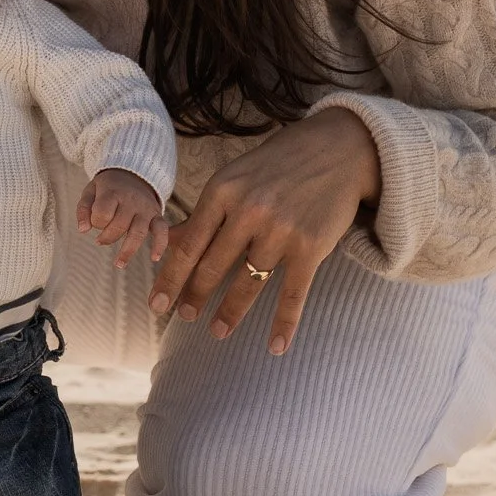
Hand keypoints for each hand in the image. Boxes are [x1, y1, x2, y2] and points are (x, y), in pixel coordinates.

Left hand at [76, 168, 167, 269]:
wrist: (135, 173)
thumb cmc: (108, 187)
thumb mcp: (90, 191)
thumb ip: (83, 209)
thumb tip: (83, 230)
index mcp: (112, 193)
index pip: (102, 214)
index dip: (95, 221)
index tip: (95, 221)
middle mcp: (131, 201)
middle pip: (119, 226)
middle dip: (107, 237)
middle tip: (100, 240)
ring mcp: (145, 209)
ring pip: (138, 232)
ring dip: (128, 251)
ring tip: (118, 264)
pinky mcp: (157, 215)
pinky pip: (162, 230)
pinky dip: (160, 244)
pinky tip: (155, 258)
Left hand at [148, 107, 380, 353]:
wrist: (339, 149)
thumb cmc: (278, 165)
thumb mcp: (234, 179)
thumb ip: (204, 213)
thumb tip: (166, 244)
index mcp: (222, 191)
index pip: (188, 246)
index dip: (170, 279)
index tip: (156, 304)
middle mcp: (248, 212)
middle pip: (212, 267)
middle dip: (195, 297)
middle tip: (185, 317)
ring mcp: (281, 231)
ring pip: (247, 284)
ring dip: (230, 313)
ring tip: (218, 331)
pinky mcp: (311, 247)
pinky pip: (292, 294)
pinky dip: (284, 323)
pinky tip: (275, 346)